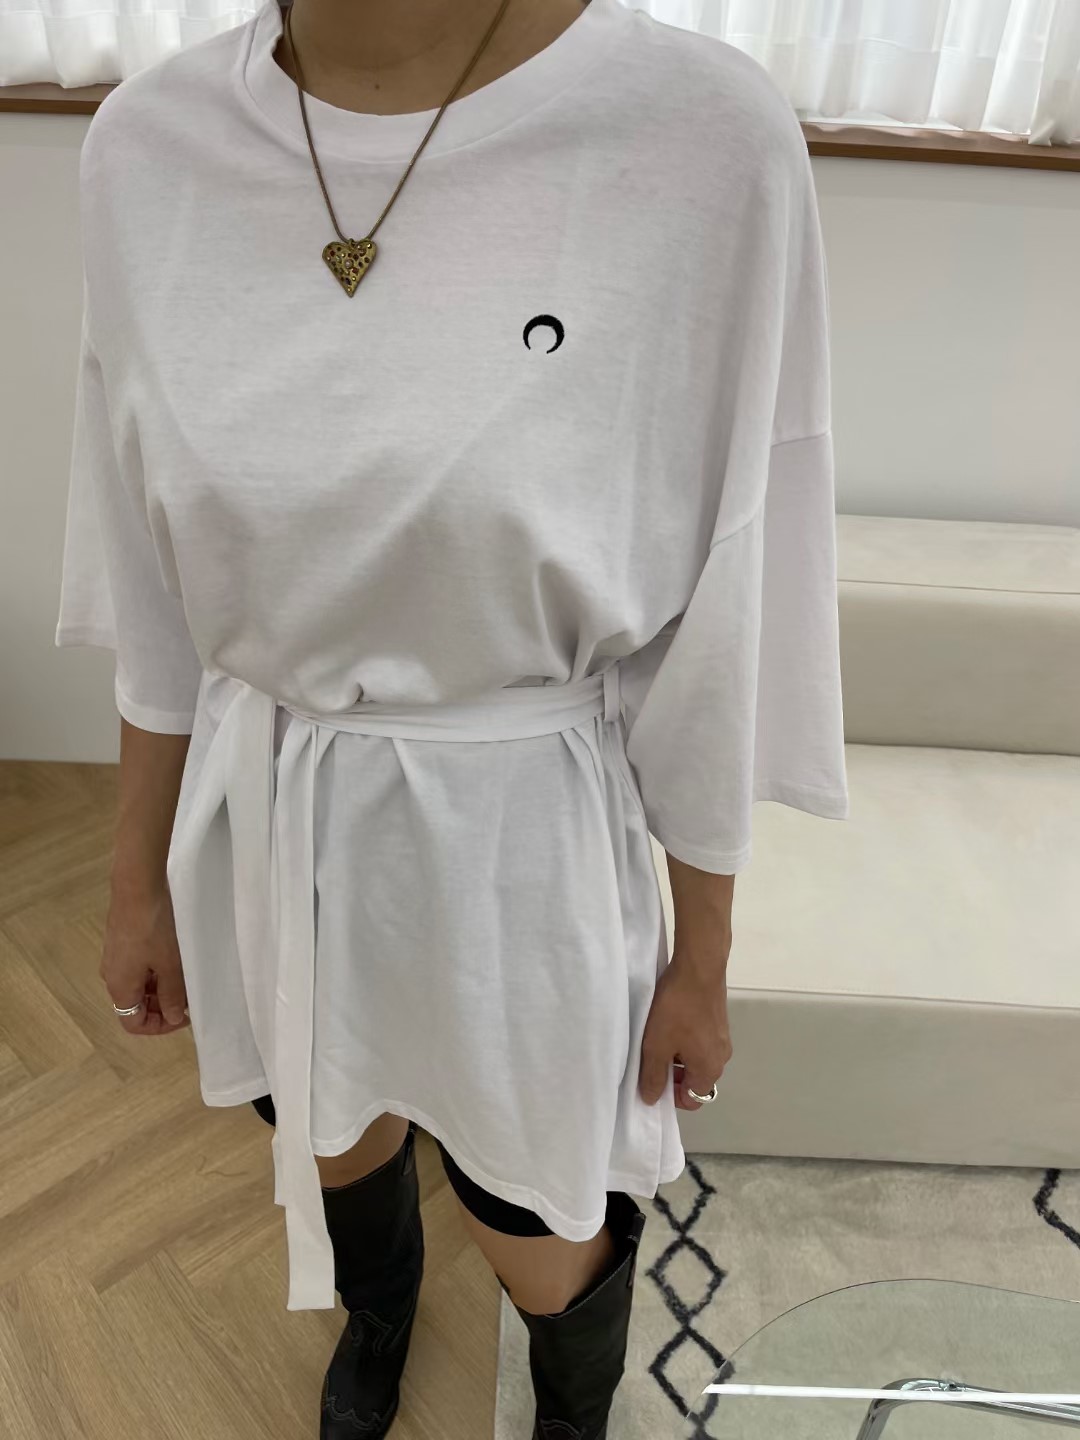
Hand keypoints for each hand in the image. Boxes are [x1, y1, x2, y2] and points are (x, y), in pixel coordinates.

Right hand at [101, 884, 190, 1035]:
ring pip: (138, 985)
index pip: (133, 1023)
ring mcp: (115, 958)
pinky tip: (174, 960)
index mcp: (120, 988)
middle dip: (163, 1006)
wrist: (137, 887)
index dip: (160, 1026)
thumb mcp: (169, 965)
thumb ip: (171, 995)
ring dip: (161, 988)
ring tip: (185, 978)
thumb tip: (173, 1017)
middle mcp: (112, 976)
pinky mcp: (121, 941)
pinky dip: (155, 971)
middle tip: (189, 997)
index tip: (184, 1016)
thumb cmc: (154, 928)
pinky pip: (137, 967)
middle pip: (135, 1005)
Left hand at [638, 956, 732, 1109]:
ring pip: (696, 1058)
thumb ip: (653, 1077)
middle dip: (671, 1074)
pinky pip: (700, 1040)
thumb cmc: (677, 1010)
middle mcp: (721, 1057)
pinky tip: (669, 1022)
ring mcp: (722, 1037)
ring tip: (656, 1037)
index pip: (692, 1100)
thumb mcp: (656, 1046)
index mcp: (709, 1070)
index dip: (670, 1097)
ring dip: (676, 1054)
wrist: (699, 966)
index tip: (651, 1081)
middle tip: (649, 1058)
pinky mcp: (718, 1019)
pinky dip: (684, 1038)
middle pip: (695, 1079)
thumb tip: (653, 1100)